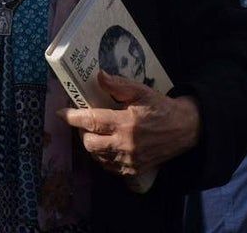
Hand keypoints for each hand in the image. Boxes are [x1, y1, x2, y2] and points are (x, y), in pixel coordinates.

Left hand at [58, 71, 199, 176]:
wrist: (184, 129)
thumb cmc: (160, 108)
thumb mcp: (141, 91)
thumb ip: (118, 85)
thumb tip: (99, 76)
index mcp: (126, 123)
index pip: (92, 121)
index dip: (73, 117)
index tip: (62, 113)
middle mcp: (125, 145)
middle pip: (89, 143)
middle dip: (82, 132)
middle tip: (84, 122)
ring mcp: (129, 160)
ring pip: (97, 157)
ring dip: (91, 144)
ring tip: (94, 132)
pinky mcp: (134, 170)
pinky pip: (108, 167)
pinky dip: (102, 157)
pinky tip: (105, 145)